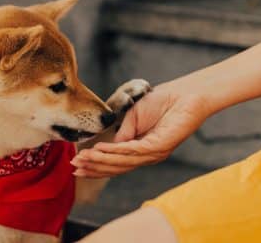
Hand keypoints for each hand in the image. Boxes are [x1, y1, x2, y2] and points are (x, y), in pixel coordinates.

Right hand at [71, 80, 212, 177]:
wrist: (185, 94)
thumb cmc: (162, 102)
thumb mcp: (134, 118)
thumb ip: (122, 134)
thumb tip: (108, 147)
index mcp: (141, 151)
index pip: (115, 163)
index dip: (96, 164)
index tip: (76, 164)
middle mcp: (147, 156)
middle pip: (116, 167)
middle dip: (94, 167)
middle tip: (74, 167)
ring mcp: (153, 154)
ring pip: (122, 162)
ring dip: (99, 161)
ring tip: (82, 159)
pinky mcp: (159, 147)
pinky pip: (131, 151)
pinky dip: (113, 151)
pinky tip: (98, 150)